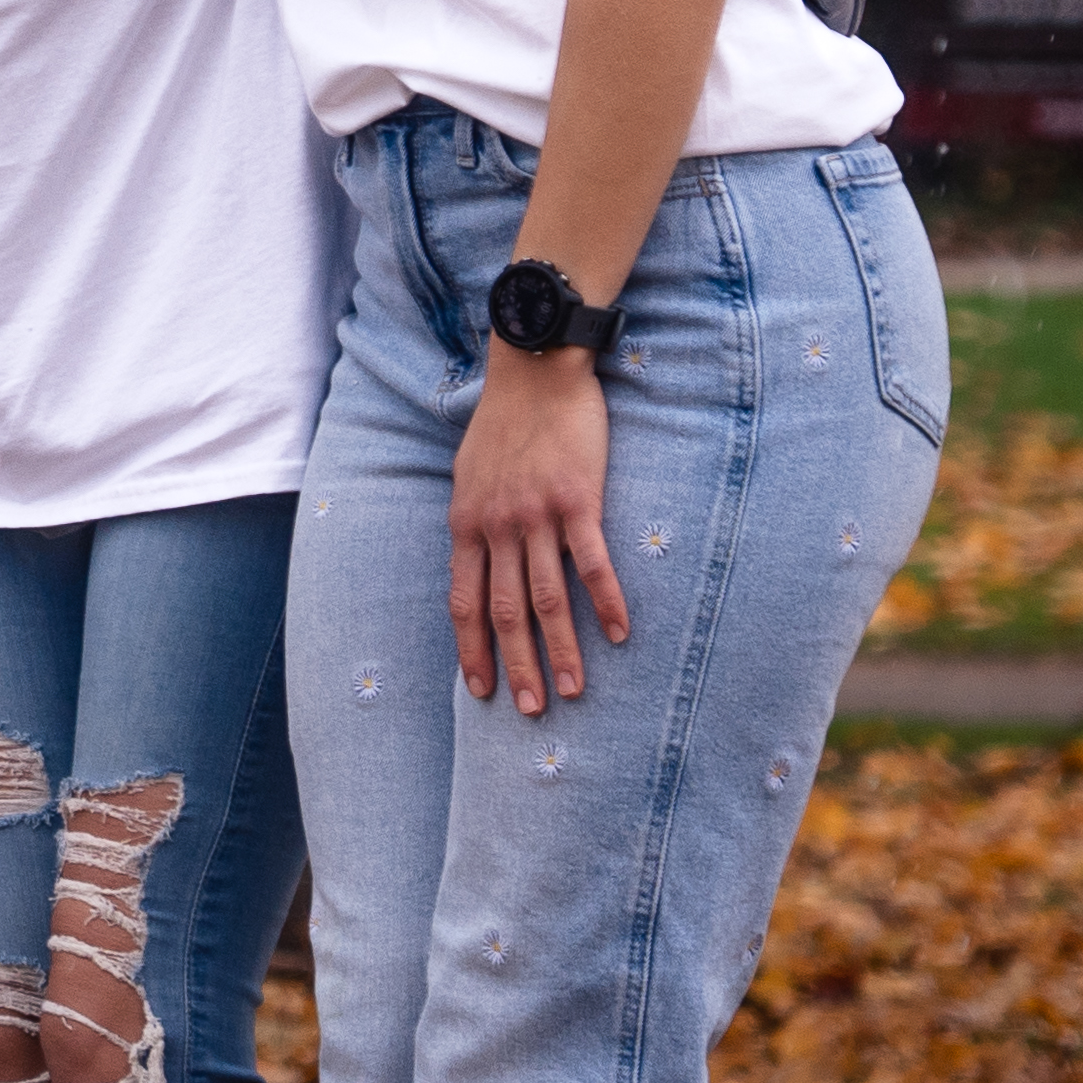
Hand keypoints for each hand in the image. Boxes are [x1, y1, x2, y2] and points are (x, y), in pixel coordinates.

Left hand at [449, 344, 625, 714]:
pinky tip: (619, 635)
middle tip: (529, 711)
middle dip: (515, 665)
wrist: (535, 371)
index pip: (463, 603)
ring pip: (547, 598)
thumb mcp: (468, 475)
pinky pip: (591, 563)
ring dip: (560, 649)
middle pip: (504, 612)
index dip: (470, 651)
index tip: (480, 690)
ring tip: (572, 690)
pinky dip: (606, 602)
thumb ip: (473, 522)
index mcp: (466, 525)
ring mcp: (537, 516)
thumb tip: (474, 559)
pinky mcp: (577, 501)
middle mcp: (497, 527)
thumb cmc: (503, 423)